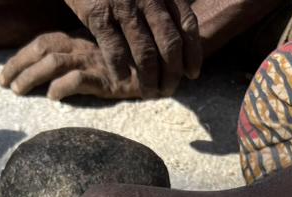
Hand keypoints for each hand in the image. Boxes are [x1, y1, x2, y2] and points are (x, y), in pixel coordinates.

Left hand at [0, 32, 144, 100]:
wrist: (163, 69)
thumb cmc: (130, 67)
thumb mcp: (100, 60)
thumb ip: (79, 64)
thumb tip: (50, 81)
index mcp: (79, 40)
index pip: (43, 42)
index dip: (20, 58)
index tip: (4, 76)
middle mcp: (83, 46)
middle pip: (42, 48)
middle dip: (18, 65)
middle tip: (3, 84)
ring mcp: (95, 61)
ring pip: (54, 62)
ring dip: (32, 76)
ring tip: (18, 91)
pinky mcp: (107, 78)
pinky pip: (79, 79)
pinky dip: (62, 87)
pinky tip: (53, 97)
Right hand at [64, 0, 200, 96]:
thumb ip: (163, 3)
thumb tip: (181, 35)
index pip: (187, 24)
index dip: (193, 52)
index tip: (192, 73)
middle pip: (169, 44)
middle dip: (172, 72)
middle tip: (170, 89)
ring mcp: (123, 7)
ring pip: (145, 52)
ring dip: (149, 78)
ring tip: (150, 92)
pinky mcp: (99, 15)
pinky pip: (115, 50)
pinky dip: (120, 69)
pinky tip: (123, 80)